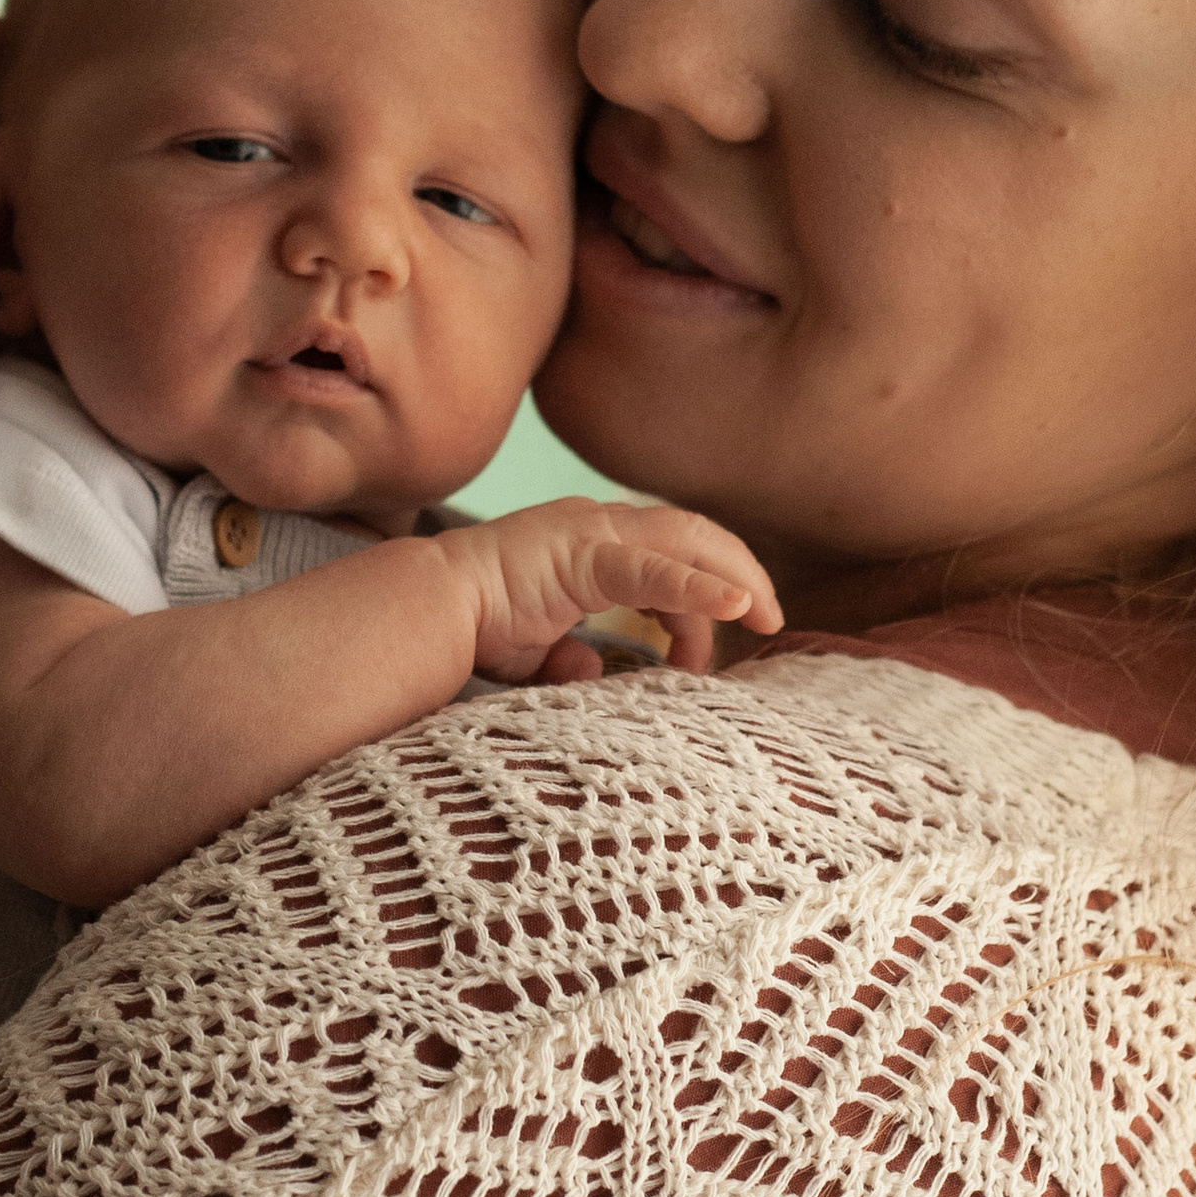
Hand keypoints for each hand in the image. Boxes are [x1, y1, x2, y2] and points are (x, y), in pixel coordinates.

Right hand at [436, 498, 782, 683]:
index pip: (671, 549)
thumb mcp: (537, 649)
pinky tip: (733, 606)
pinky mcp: (583, 555)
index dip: (710, 584)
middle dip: (740, 572)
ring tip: (763, 615)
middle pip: (693, 535)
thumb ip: (569, 658)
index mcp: (591, 542)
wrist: (425, 611)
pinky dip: (698, 586)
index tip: (735, 629)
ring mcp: (591, 533)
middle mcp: (597, 524)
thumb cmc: (471, 627)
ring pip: (687, 541)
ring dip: (733, 577)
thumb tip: (594, 672)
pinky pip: (653, 569)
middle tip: (770, 619)